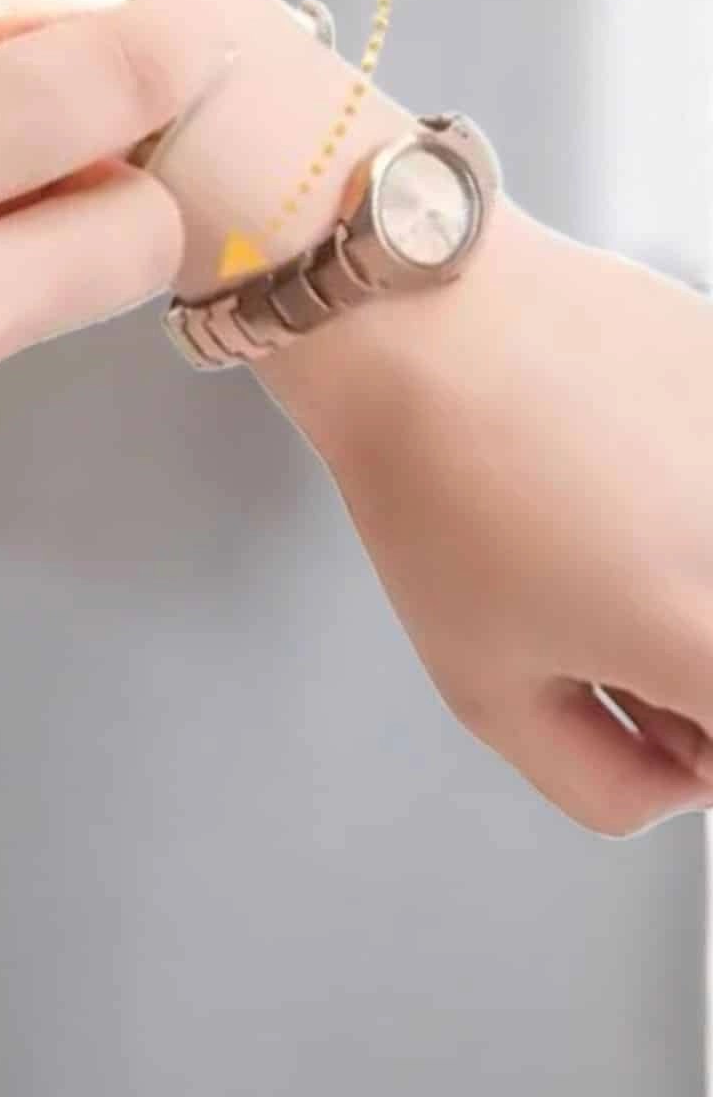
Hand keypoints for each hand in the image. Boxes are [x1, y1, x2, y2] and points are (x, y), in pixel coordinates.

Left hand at [276, 198, 712, 834]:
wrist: (419, 319)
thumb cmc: (436, 489)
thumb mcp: (486, 690)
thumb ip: (602, 782)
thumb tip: (674, 783)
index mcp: (710, 643)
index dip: (688, 741)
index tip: (642, 708)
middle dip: (689, 662)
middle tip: (599, 610)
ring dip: (687, 566)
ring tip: (600, 518)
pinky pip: (711, 464)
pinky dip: (685, 474)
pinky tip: (613, 444)